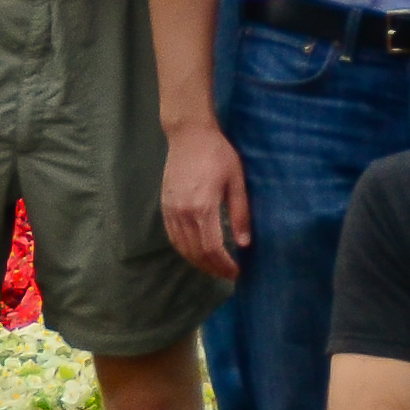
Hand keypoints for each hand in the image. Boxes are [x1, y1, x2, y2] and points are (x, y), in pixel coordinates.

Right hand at [160, 116, 248, 281]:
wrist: (189, 135)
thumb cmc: (218, 154)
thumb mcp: (237, 181)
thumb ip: (240, 213)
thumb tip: (244, 243)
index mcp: (203, 207)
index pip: (212, 248)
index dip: (224, 265)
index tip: (237, 272)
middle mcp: (183, 213)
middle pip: (196, 252)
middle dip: (212, 268)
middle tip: (228, 274)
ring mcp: (171, 210)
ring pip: (182, 247)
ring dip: (198, 262)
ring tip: (215, 268)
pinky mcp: (165, 206)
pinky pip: (173, 236)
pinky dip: (184, 249)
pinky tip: (196, 253)